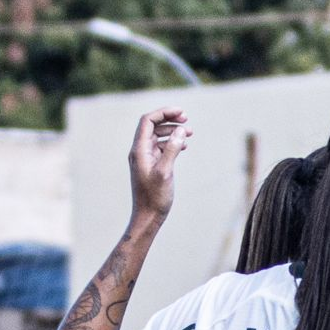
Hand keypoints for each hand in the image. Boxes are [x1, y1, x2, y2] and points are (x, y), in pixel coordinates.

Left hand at [129, 107, 191, 222]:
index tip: (181, 113)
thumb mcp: (165, 172)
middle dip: (169, 120)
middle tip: (187, 119)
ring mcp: (145, 158)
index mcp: (139, 150)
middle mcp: (139, 151)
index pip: (148, 121)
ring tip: (190, 132)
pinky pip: (160, 148)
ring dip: (172, 131)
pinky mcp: (151, 166)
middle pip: (152, 126)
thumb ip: (171, 149)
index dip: (164, 113)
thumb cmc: (155, 197)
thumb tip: (180, 131)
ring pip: (157, 136)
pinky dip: (171, 143)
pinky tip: (184, 146)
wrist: (148, 216)